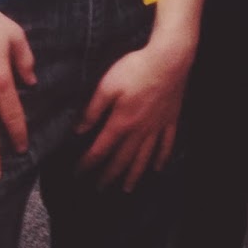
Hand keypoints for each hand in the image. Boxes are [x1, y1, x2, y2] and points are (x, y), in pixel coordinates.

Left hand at [76, 41, 191, 190]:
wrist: (169, 59)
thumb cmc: (136, 68)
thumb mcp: (107, 85)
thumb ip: (93, 109)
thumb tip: (79, 131)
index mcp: (121, 122)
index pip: (100, 150)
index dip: (87, 164)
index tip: (77, 174)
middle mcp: (139, 130)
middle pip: (122, 159)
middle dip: (109, 176)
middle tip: (100, 189)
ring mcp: (157, 126)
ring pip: (144, 157)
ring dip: (134, 175)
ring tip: (127, 189)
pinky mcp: (170, 119)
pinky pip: (166, 144)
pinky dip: (161, 158)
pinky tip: (158, 168)